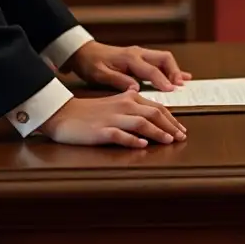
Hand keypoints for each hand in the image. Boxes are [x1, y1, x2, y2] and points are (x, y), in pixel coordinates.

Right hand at [39, 91, 186, 147]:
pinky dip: (133, 140)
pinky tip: (142, 145)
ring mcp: (112, 118)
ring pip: (141, 123)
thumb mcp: (114, 104)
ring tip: (169, 141)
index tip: (181, 129)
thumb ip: (133, 107)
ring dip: (158, 132)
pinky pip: (120, 135)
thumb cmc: (89, 112)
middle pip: (153, 114)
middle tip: (181, 137)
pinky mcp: (100, 131)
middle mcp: (123, 106)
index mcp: (128, 98)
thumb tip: (153, 114)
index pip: (156, 107)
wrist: (63, 114)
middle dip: (170, 126)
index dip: (172, 118)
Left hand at [66, 42, 191, 91]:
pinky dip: (170, 69)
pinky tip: (180, 77)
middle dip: (174, 72)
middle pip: (164, 59)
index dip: (162, 80)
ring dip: (174, 70)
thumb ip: (118, 81)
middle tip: (180, 86)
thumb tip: (136, 88)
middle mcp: (138, 53)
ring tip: (183, 84)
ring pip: (164, 59)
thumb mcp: (100, 75)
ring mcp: (140, 54)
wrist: (84, 52)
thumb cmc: (91, 64)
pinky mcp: (140, 58)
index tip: (171, 90)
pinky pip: (159, 62)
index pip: (151, 70)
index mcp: (130, 58)